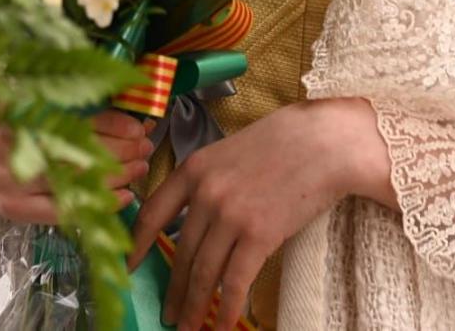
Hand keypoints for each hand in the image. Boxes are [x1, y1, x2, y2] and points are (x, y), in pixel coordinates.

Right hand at [0, 110, 150, 224]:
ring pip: (74, 179)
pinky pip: (65, 209)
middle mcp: (11, 143)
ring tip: (141, 168)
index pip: (74, 116)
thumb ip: (66, 109)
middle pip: (77, 148)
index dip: (112, 123)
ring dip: (116, 175)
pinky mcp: (15, 208)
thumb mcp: (23, 107)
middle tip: (146, 147)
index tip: (138, 127)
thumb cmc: (2, 131)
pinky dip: (98, 204)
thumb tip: (127, 116)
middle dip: (120, 149)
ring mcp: (12, 179)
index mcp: (16, 110)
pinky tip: (123, 197)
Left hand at [130, 98, 392, 330]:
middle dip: (173, 289)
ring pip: (203, 272)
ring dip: (194, 305)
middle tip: (168, 314)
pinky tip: (222, 323)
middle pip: (179, 252)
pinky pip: (234, 280)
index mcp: (193, 169)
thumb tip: (194, 221)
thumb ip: (206, 182)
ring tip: (189, 326)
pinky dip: (227, 307)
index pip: (153, 213)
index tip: (130, 267)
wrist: (323, 141)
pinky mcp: (258, 234)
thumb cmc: (281, 143)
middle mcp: (205, 193)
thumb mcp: (228, 152)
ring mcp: (230, 215)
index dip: (137, 245)